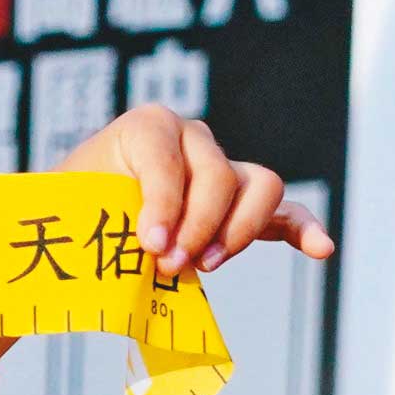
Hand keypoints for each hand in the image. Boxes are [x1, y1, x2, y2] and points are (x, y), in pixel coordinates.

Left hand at [59, 106, 331, 280]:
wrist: (77, 222)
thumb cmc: (73, 213)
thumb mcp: (75, 206)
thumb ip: (96, 218)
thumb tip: (111, 252)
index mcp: (147, 127)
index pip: (168, 158)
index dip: (163, 203)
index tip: (151, 244)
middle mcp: (192, 139)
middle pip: (217, 174)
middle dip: (197, 224)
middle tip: (169, 265)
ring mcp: (221, 170)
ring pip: (258, 186)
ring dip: (237, 230)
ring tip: (204, 267)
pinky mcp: (239, 206)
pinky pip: (281, 213)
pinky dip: (303, 230)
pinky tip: (321, 249)